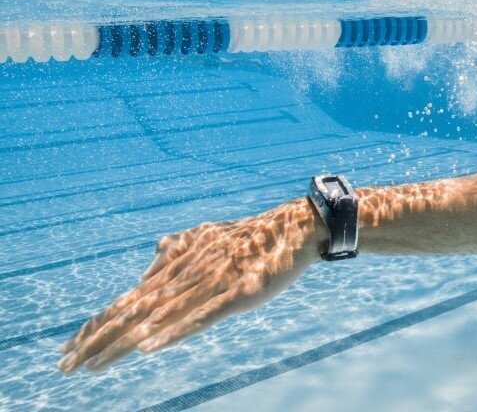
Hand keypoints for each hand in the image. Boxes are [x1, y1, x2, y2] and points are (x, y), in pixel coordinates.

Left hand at [58, 198, 326, 373]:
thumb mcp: (209, 236)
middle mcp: (186, 274)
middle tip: (66, 366)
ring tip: (94, 365)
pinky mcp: (237, 292)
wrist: (295, 226)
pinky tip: (149, 347)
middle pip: (133, 310)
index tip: (70, 347)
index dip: (97, 322)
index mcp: (177, 265)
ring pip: (159, 317)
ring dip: (123, 343)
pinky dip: (173, 332)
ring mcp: (211, 282)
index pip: (128, 298)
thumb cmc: (252, 236)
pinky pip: (201, 316)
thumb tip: (154, 255)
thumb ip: (179, 246)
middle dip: (97, 339)